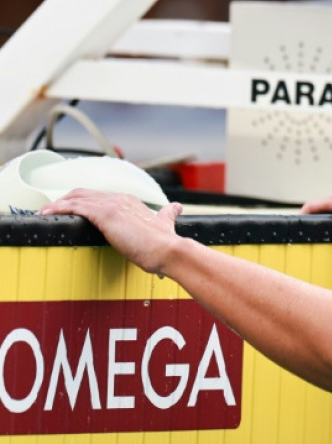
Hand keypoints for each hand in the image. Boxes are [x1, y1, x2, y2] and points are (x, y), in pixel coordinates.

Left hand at [39, 189, 182, 274]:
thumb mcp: (165, 224)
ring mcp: (112, 205)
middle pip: (84, 193)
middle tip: (50, 211)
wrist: (169, 250)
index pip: (99, 197)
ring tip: (43, 214)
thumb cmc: (165, 244)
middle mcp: (120, 199)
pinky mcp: (106, 214)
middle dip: (65, 200)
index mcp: (131, 201)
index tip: (71, 210)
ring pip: (76, 198)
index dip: (82, 202)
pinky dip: (58, 209)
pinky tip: (47, 215)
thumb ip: (168, 214)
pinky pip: (74, 207)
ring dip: (56, 205)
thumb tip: (176, 207)